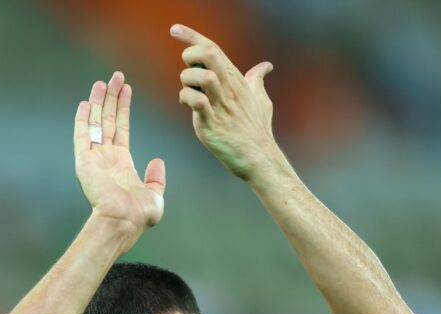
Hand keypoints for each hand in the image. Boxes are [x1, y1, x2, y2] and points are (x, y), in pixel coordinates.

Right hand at [74, 72, 165, 234]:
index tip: (126, 89)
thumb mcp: (155, 195)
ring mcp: (94, 159)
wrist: (123, 222)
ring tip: (103, 82)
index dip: (124, 108)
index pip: (121, 128)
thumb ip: (156, 178)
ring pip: (96, 123)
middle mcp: (106, 158)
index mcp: (121, 164)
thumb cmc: (139, 215)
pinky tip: (86, 103)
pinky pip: (82, 136)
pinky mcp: (84, 162)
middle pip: (108, 120)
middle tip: (115, 77)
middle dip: (112, 98)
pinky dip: (83, 120)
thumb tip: (157, 161)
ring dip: (99, 102)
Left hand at [170, 24, 282, 181]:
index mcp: (236, 79)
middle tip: (187, 67)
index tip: (174, 29)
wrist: (258, 156)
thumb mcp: (261, 99)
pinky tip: (187, 104)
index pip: (214, 49)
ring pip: (203, 77)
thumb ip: (258, 80)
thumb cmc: (257, 129)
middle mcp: (229, 88)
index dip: (192, 36)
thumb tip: (266, 65)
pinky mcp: (211, 123)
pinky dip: (186, 98)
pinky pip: (197, 103)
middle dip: (191, 55)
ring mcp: (221, 105)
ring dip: (187, 80)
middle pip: (210, 54)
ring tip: (188, 91)